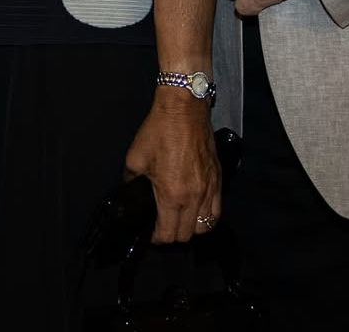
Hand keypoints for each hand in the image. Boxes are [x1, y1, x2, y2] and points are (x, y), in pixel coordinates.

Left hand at [124, 95, 220, 242]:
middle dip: (172, 235)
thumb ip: (131, 179)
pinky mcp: (218, 180)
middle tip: (162, 226)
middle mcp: (194, 196)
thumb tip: (130, 188)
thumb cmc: (161, 129)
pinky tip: (198, 210)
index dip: (156, 238)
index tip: (151, 233)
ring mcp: (209, 189)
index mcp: (172, 194)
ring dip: (192, 228)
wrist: (183, 110)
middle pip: (187, 235)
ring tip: (180, 220)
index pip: (168, 233)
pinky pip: (217, 210)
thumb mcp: (135, 156)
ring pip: (206, 226)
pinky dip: (208, 217)